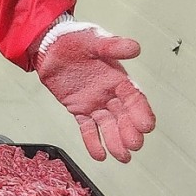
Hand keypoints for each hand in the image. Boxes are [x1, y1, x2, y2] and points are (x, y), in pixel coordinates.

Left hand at [35, 20, 155, 162]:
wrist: (49, 46)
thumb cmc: (75, 39)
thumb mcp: (94, 39)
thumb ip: (113, 46)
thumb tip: (134, 48)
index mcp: (118, 77)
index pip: (134, 97)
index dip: (141, 112)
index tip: (147, 126)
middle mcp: (109, 92)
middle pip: (123, 116)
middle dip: (129, 131)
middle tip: (134, 145)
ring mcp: (94, 102)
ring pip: (107, 125)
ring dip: (115, 141)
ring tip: (122, 157)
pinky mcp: (78, 109)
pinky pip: (87, 128)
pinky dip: (92, 141)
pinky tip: (100, 155)